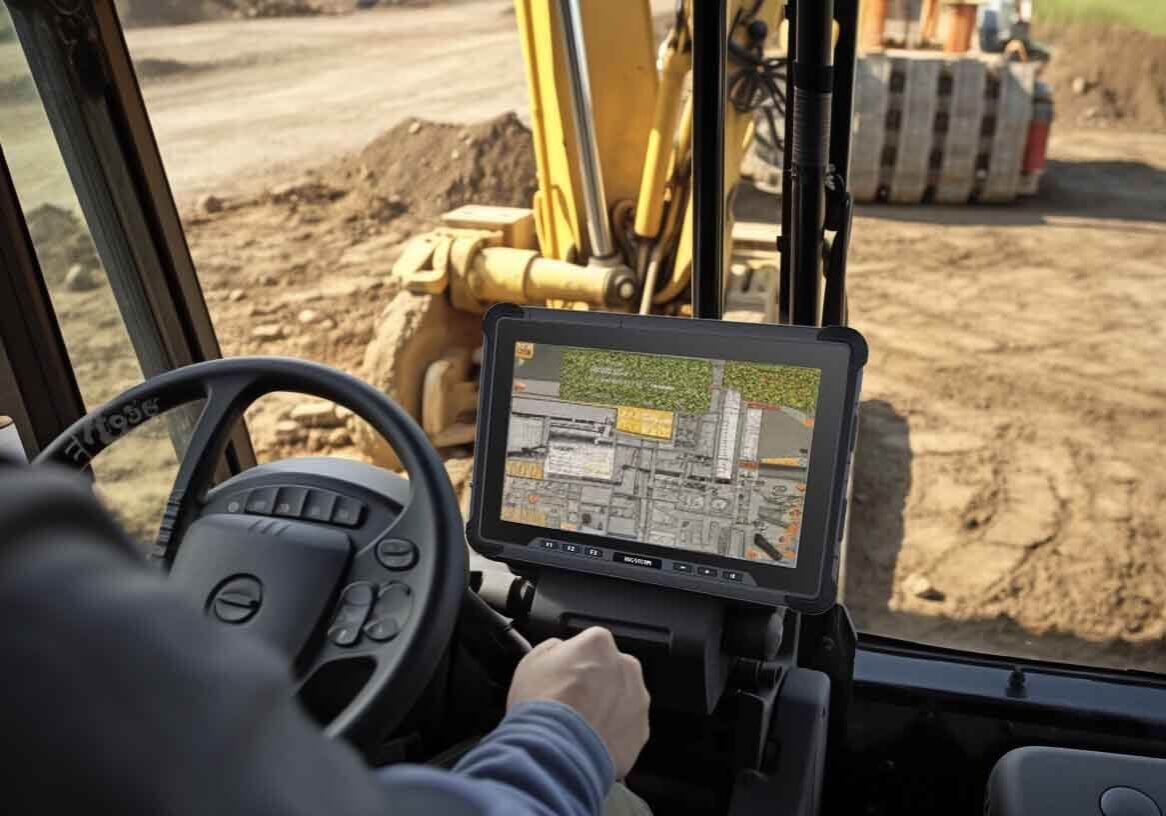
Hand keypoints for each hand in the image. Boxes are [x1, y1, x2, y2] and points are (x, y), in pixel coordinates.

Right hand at [507, 627, 649, 777]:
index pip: (589, 645)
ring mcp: (638, 699)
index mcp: (599, 643)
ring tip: (580, 727)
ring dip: (606, 708)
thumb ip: (552, 649)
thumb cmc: (541, 705)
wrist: (556, 752)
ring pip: (622, 698)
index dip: (573, 663)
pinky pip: (626, 727)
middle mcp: (626, 666)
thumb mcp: (531, 662)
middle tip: (571, 703)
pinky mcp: (642, 731)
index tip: (563, 678)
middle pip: (610, 670)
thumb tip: (560, 651)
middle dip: (595, 683)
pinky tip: (590, 742)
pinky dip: (613, 733)